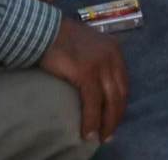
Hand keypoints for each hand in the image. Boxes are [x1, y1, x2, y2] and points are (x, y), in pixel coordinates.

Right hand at [38, 18, 128, 143]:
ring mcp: (101, 64)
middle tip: (109, 134)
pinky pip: (93, 102)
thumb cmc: (60, 39)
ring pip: (110, 101)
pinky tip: (87, 132)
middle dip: (115, 117)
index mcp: (114, 50)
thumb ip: (96, 61)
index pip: (123, 83)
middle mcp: (112, 56)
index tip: (114, 119)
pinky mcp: (87, 72)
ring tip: (99, 138)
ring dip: (106, 123)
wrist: (43, 30)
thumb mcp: (87, 47)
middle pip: (120, 94)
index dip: (120, 104)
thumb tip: (96, 86)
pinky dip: (91, 120)